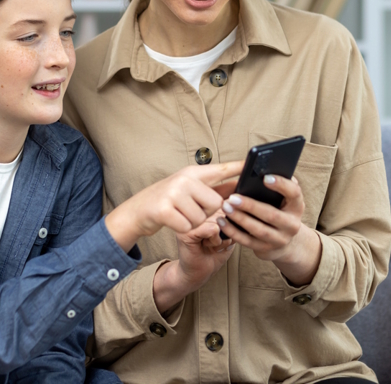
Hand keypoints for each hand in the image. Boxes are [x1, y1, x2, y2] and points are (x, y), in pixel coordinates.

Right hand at [105, 161, 240, 251]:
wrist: (137, 211)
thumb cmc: (168, 201)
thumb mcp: (189, 190)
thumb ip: (212, 189)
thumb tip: (237, 187)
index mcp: (193, 173)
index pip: (221, 169)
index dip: (238, 167)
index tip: (253, 162)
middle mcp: (184, 179)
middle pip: (215, 203)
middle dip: (206, 213)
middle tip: (190, 209)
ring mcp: (173, 193)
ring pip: (201, 218)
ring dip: (192, 222)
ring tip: (180, 214)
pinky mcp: (164, 209)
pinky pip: (187, 226)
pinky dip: (182, 228)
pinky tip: (173, 221)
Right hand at [177, 212, 234, 283]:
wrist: (197, 273)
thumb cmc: (213, 254)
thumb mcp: (228, 234)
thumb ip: (232, 220)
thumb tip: (239, 210)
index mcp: (203, 208)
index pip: (226, 206)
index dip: (229, 224)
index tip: (220, 234)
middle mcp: (195, 211)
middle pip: (223, 213)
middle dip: (225, 232)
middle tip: (214, 242)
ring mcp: (189, 219)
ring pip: (218, 221)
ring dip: (220, 238)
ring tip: (210, 245)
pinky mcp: (186, 231)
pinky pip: (211, 229)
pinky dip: (214, 241)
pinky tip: (206, 246)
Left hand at [217, 175, 321, 285]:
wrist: (285, 241)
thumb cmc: (280, 210)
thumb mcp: (284, 198)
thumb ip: (278, 185)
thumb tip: (265, 168)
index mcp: (297, 206)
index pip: (294, 193)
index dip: (281, 185)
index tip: (265, 177)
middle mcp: (292, 225)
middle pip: (272, 215)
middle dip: (251, 206)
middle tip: (232, 197)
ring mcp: (279, 239)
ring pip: (258, 230)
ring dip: (240, 219)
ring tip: (225, 207)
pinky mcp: (265, 249)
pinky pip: (247, 241)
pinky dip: (233, 231)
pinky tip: (222, 221)